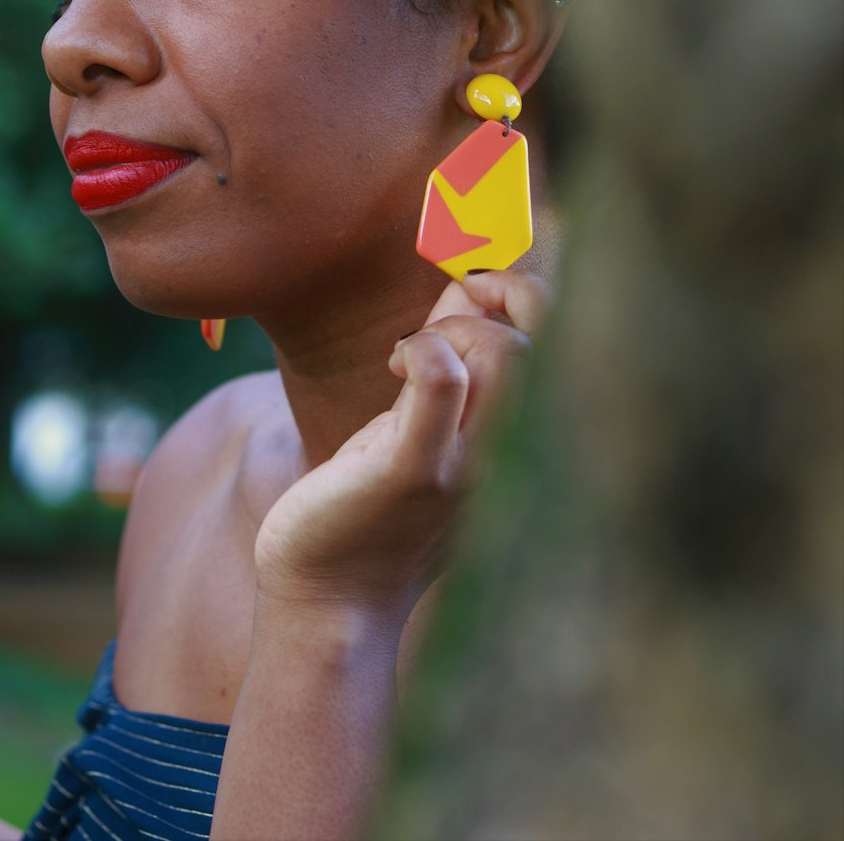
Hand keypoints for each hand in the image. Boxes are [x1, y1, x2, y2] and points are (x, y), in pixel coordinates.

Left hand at [253, 268, 549, 621]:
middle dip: (496, 300)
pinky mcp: (415, 470)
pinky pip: (440, 379)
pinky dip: (423, 349)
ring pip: (504, 354)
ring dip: (454, 330)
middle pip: (541, 343)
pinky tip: (395, 367)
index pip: (562, 342)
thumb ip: (449, 357)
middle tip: (444, 319)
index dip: (526, 292)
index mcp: (517, 443)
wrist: (328, 603)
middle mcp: (509, 458)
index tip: (477, 287)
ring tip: (410, 359)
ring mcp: (469, 466)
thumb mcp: (423, 421)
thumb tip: (466, 287)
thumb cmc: (369, 505)